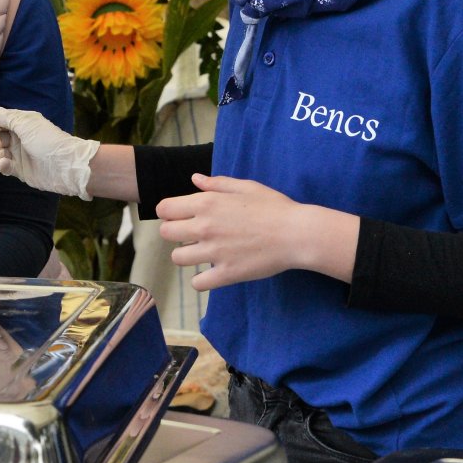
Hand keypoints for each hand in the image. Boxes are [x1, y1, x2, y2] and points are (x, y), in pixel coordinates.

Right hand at [0, 104, 96, 198]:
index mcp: (19, 122)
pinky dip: (1, 165)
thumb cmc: (49, 140)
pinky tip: (6, 165)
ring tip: (1, 157)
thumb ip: (3, 116)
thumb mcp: (25, 123)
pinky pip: (3, 166)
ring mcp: (17, 153)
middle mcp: (17, 136)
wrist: (66, 166)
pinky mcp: (19, 169)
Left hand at [156, 174, 358, 290]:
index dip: (169, 213)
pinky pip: (198, 283)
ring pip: (178, 258)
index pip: (164, 209)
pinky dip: (202, 280)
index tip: (180, 216)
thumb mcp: (246, 187)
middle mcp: (205, 227)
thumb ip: (217, 183)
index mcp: (207, 203)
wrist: (297, 234)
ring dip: (187, 255)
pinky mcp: (226, 273)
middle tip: (192, 235)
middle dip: (174, 233)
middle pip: (166, 234)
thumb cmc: (274, 207)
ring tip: (202, 252)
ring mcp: (214, 252)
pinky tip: (212, 272)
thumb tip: (195, 179)